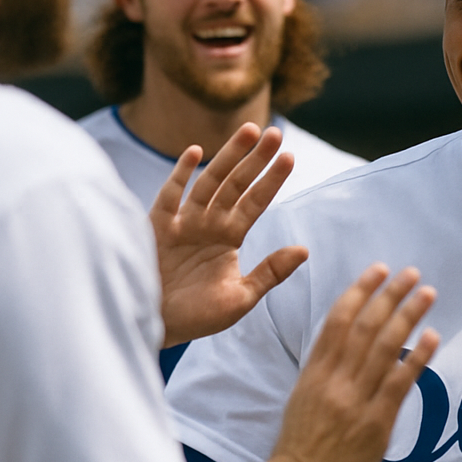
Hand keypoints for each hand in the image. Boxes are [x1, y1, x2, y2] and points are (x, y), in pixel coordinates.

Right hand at [152, 123, 308, 347]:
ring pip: (208, 182)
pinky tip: (195, 152)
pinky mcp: (157, 227)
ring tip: (249, 133)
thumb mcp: (241, 298)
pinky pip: (170, 196)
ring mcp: (183, 222)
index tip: (290, 157)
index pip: (255, 202)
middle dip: (255, 159)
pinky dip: (181, 174)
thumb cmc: (197, 316)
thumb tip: (304, 249)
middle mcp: (208, 223)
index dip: (271, 180)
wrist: (157, 329)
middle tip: (275, 133)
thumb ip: (270, 272)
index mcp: (229, 237)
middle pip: (236, 184)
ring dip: (228, 157)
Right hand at [264, 262, 437, 461]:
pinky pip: (399, 383)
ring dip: (408, 316)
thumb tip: (350, 348)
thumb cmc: (300, 446)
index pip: (337, 321)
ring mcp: (355, 400)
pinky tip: (432, 337)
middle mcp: (334, 380)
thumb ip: (326, 372)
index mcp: (314, 372)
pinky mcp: (375, 422)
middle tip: (411, 274)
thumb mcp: (303, 398)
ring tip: (427, 294)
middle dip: (389, 295)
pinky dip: (417, 357)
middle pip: (365, 327)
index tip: (378, 271)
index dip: (359, 292)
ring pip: (383, 347)